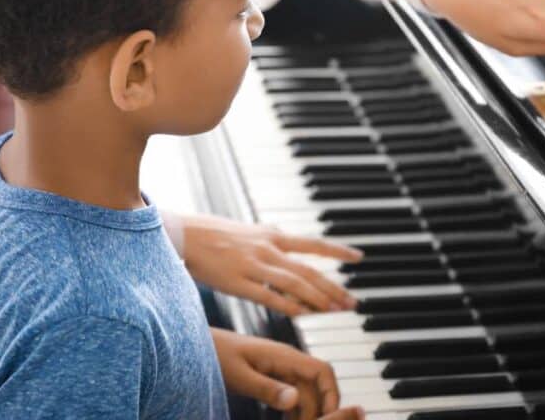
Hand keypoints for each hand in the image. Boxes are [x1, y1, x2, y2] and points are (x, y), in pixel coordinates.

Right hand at [183, 214, 361, 315]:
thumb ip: (269, 234)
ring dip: (317, 299)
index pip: (313, 244)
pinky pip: (269, 297)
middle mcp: (268, 249)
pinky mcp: (239, 283)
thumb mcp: (250, 229)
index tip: (358, 258)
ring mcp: (255, 266)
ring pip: (294, 284)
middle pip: (309, 271)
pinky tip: (303, 315)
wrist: (186, 234)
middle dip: (333, 287)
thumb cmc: (215, 233)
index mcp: (273, 236)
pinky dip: (288, 306)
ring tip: (334, 311)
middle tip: (352, 302)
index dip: (337, 251)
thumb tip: (283, 232)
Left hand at [212, 328, 364, 419]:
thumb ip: (267, 388)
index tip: (330, 419)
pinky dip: (295, 410)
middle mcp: (286, 360)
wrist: (197, 345)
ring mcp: (280, 368)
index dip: (332, 394)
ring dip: (307, 412)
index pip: (323, 371)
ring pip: (306, 392)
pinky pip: (292, 394)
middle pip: (316, 386)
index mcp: (283, 356)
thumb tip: (295, 399)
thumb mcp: (239, 376)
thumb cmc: (214, 355)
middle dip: (318, 410)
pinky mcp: (271, 376)